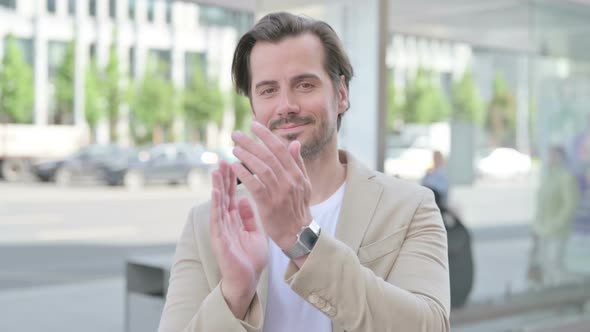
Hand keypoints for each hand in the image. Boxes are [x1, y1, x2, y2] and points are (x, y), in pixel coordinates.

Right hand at [209, 161, 267, 318]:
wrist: (247, 279)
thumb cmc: (250, 258)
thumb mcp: (254, 232)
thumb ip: (248, 216)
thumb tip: (243, 199)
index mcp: (235, 219)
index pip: (233, 194)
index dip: (233, 179)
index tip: (233, 162)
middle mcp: (226, 222)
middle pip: (224, 196)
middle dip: (223, 178)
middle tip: (222, 160)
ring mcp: (221, 229)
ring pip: (218, 204)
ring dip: (217, 187)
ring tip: (216, 171)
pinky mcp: (219, 239)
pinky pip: (218, 219)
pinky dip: (216, 205)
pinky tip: (216, 192)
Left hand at [230, 121, 312, 250]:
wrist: (298, 234)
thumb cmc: (298, 208)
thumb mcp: (304, 184)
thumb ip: (298, 163)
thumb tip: (294, 143)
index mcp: (297, 174)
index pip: (280, 149)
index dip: (266, 135)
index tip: (254, 125)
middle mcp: (289, 181)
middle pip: (268, 156)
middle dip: (251, 142)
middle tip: (236, 134)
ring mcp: (280, 193)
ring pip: (261, 169)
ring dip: (246, 156)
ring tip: (234, 148)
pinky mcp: (269, 205)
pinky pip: (255, 186)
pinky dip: (244, 175)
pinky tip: (234, 167)